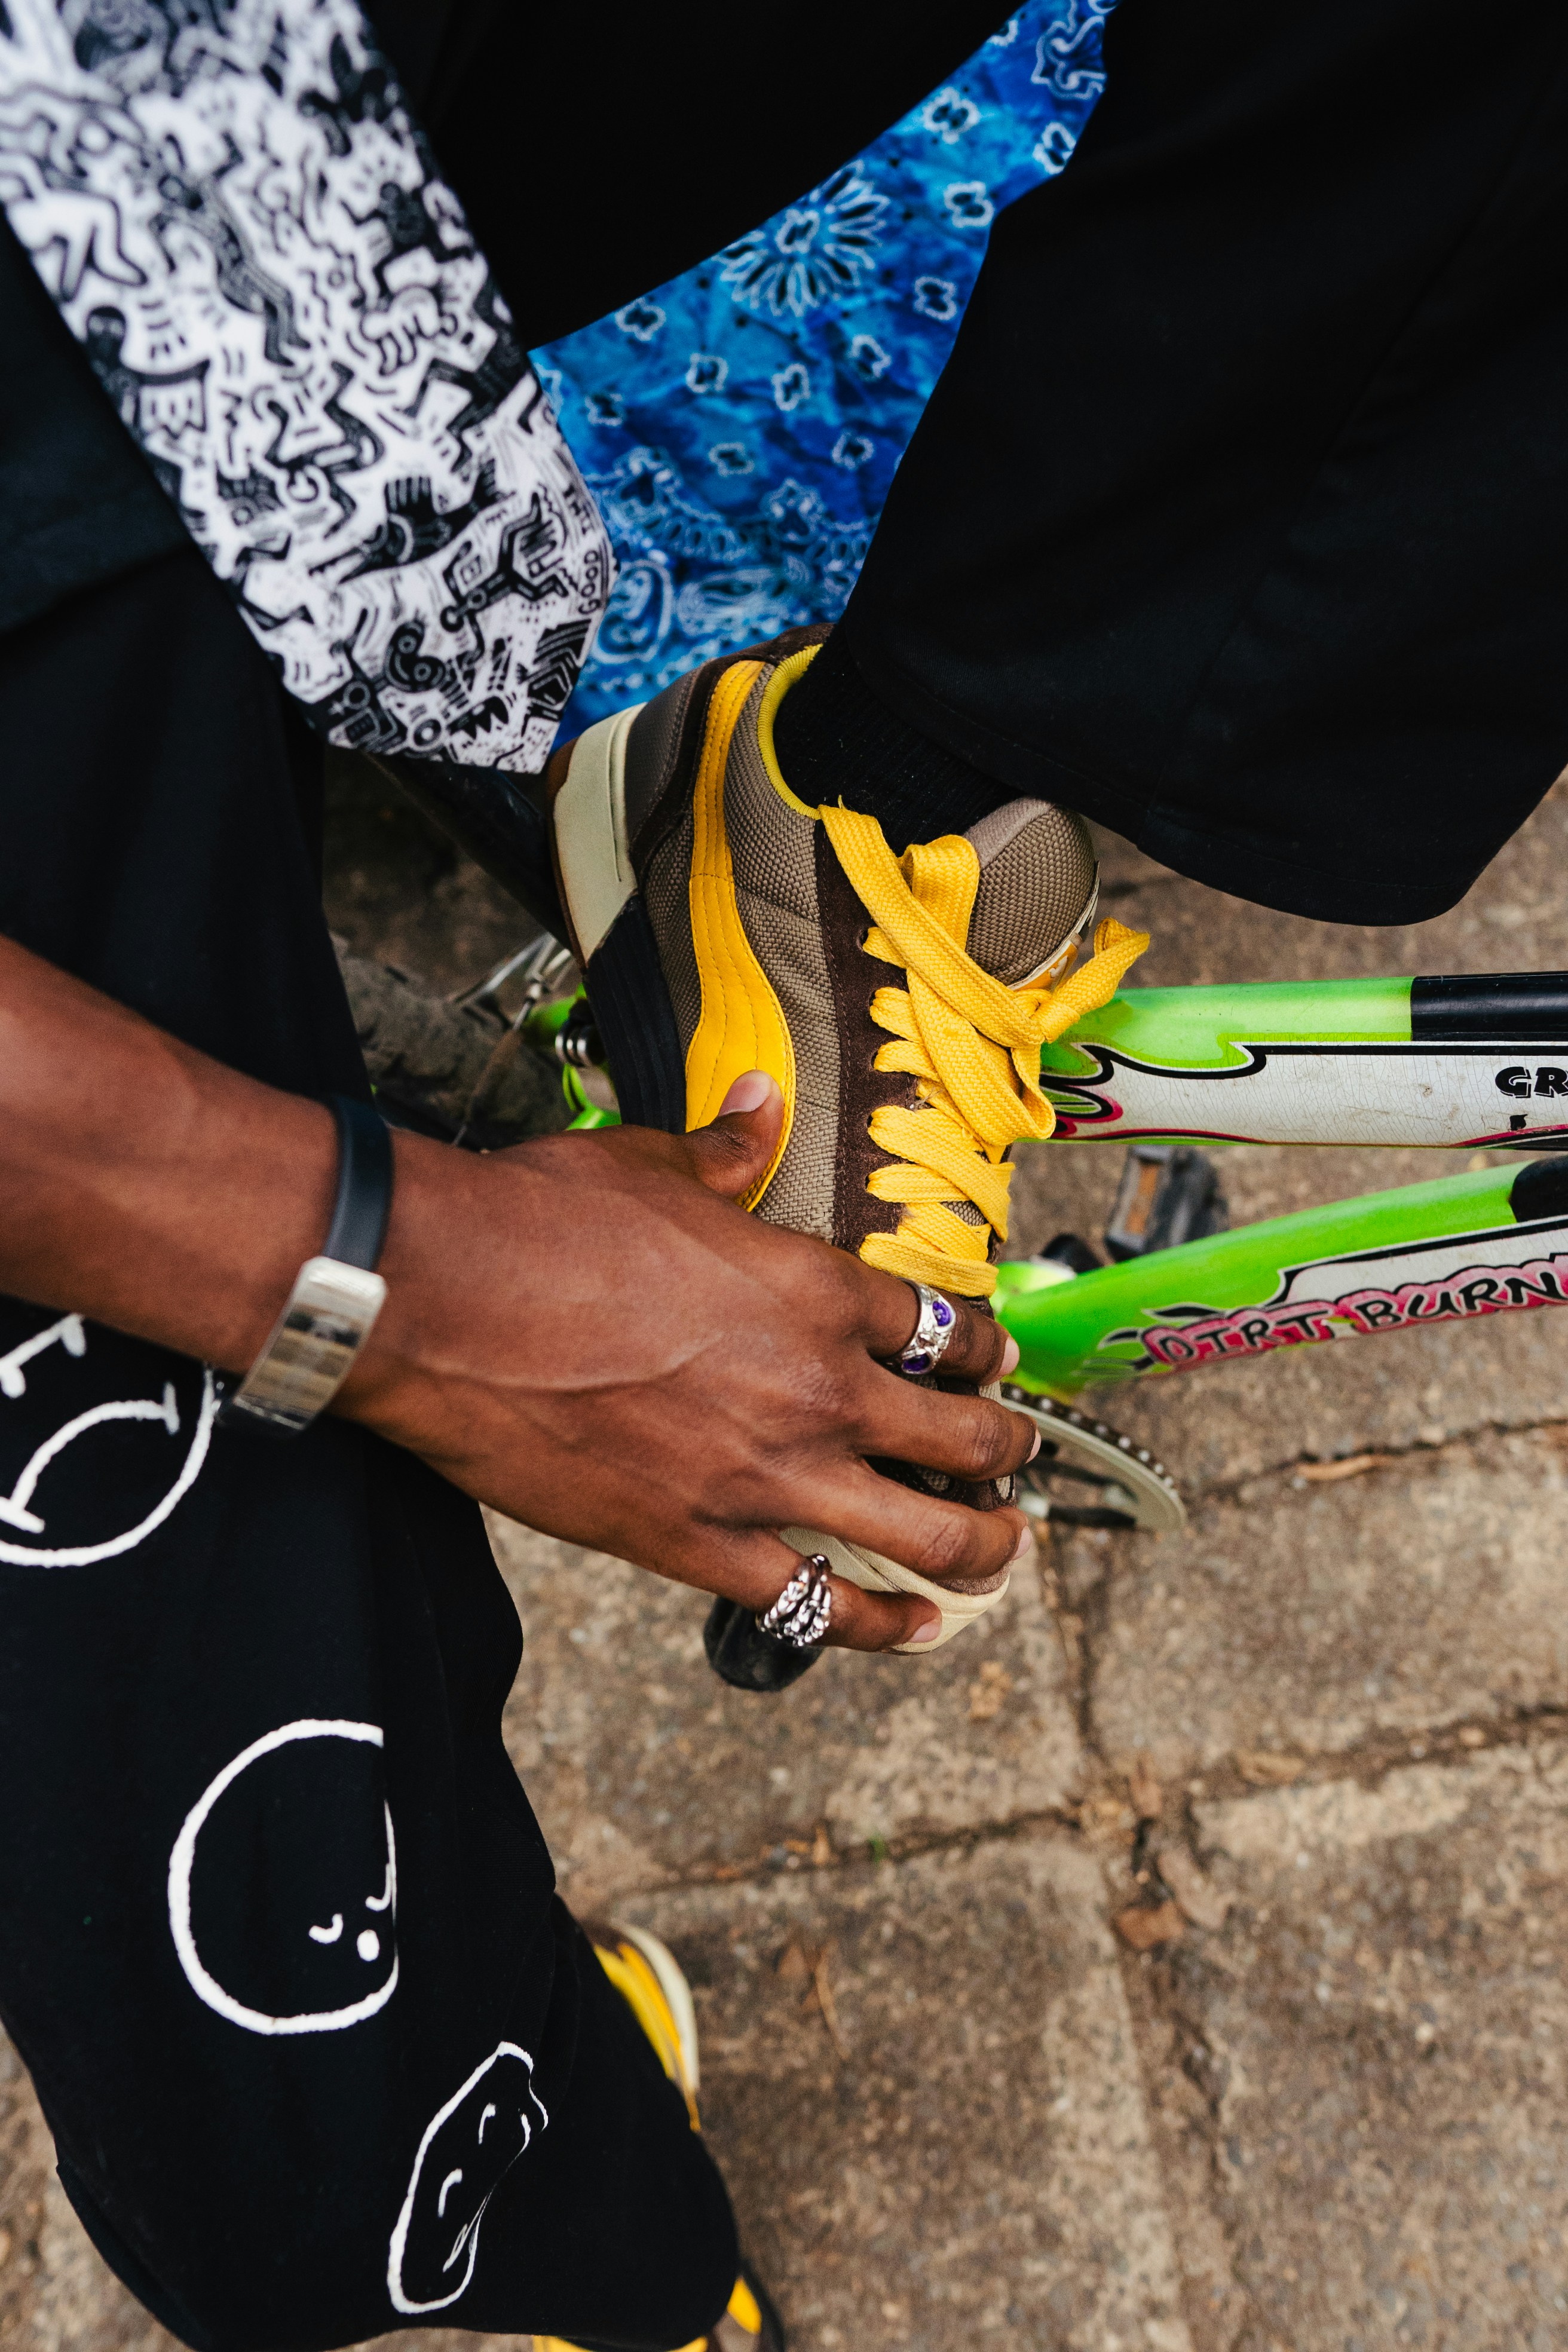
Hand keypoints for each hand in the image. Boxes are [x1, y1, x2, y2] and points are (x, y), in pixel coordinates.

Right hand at [0, 932, 1033, 1653]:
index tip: (992, 1363)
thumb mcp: (644, 1164)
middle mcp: (816, 1389)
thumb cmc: (538, 1222)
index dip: (984, 1350)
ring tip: (993, 1552)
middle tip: (1012, 1460)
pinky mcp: (700, 1547)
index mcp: (811, 1289)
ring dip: (976, 1548)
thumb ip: (721, 1153)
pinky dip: (879, 1623)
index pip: (941, 1327)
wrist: (440, 1302)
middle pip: (962, 1437)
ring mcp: (766, 1478)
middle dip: (1003, 1452)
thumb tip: (756, 1110)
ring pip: (923, 1535)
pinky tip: (913, 1629)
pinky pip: (822, 1606)